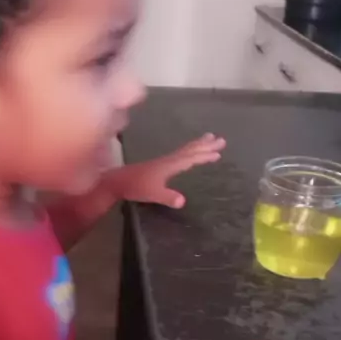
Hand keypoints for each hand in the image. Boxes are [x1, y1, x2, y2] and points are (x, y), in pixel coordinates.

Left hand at [106, 133, 225, 208]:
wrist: (118, 181)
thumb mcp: (153, 194)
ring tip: (210, 138)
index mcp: (170, 165)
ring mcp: (165, 161)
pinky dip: (189, 150)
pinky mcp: (161, 164)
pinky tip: (191, 151)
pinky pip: (180, 153)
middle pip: (191, 150)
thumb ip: (168, 197)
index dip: (205, 155)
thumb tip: (183, 201)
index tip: (218, 153)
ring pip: (186, 150)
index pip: (191, 158)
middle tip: (222, 140)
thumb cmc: (136, 187)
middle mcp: (169, 160)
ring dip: (199, 144)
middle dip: (206, 145)